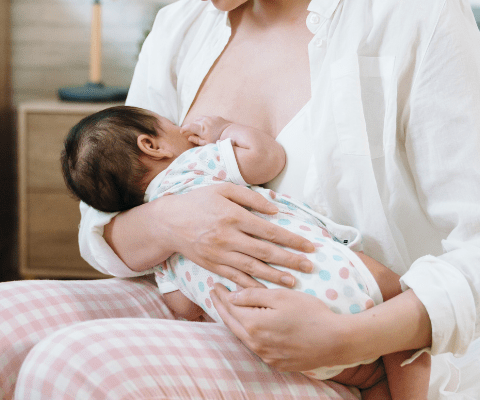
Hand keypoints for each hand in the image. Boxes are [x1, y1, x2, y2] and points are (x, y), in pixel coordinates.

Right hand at [153, 183, 314, 289]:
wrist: (169, 221)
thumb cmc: (199, 201)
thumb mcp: (223, 189)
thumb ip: (250, 197)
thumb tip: (275, 210)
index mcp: (233, 216)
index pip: (270, 231)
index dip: (292, 239)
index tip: (309, 245)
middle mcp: (228, 237)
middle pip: (266, 251)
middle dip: (290, 260)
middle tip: (310, 267)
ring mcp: (220, 254)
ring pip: (253, 268)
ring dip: (275, 276)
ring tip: (293, 282)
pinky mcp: (212, 265)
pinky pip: (235, 277)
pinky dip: (251, 285)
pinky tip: (266, 290)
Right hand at [181, 115, 231, 144]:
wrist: (231, 133)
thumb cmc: (219, 141)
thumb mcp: (206, 143)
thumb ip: (196, 140)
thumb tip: (189, 137)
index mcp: (201, 128)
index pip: (189, 126)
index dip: (184, 129)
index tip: (182, 132)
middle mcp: (204, 121)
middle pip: (193, 122)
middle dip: (191, 126)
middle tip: (191, 132)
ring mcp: (210, 118)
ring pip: (200, 118)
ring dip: (197, 123)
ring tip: (198, 129)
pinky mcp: (215, 117)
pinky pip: (207, 117)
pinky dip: (204, 121)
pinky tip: (207, 126)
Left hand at [209, 284, 357, 371]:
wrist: (336, 341)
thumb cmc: (311, 314)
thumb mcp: (281, 296)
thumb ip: (253, 295)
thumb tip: (232, 296)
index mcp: (254, 325)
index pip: (230, 308)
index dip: (221, 295)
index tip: (214, 284)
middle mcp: (256, 344)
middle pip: (232, 324)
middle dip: (221, 308)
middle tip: (214, 294)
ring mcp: (266, 356)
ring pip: (243, 337)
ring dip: (234, 322)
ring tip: (228, 309)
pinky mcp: (277, 363)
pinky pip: (257, 347)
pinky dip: (249, 334)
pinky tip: (251, 327)